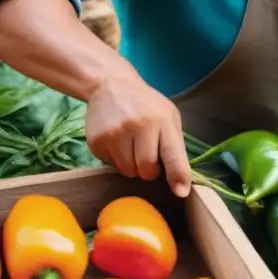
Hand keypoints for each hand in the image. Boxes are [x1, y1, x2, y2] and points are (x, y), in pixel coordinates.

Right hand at [86, 73, 191, 197]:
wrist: (111, 85)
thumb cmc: (147, 105)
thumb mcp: (168, 117)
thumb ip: (175, 146)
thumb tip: (180, 183)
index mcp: (162, 120)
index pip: (173, 154)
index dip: (178, 176)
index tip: (181, 192)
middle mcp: (139, 126)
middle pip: (147, 171)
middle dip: (150, 170)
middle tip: (147, 152)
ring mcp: (115, 134)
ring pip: (128, 172)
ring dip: (133, 165)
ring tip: (131, 144)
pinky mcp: (96, 141)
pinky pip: (111, 166)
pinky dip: (116, 159)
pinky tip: (117, 140)